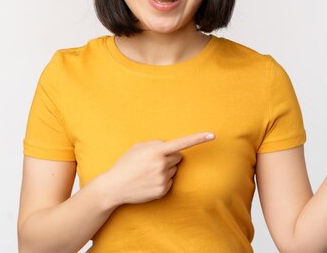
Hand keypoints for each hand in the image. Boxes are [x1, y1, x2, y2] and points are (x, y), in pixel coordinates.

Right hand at [96, 132, 215, 206]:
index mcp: (156, 151)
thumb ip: (156, 143)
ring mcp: (163, 178)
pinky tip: (149, 182)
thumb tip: (171, 147)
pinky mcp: (163, 190)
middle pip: (178, 157)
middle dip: (169, 157)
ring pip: (174, 169)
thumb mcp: (138, 147)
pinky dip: (163, 180)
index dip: (198, 138)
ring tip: (147, 173)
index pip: (182, 143)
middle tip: (151, 162)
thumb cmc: (125, 164)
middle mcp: (162, 164)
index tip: (212, 135)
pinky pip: (170, 181)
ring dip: (165, 169)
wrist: (114, 187)